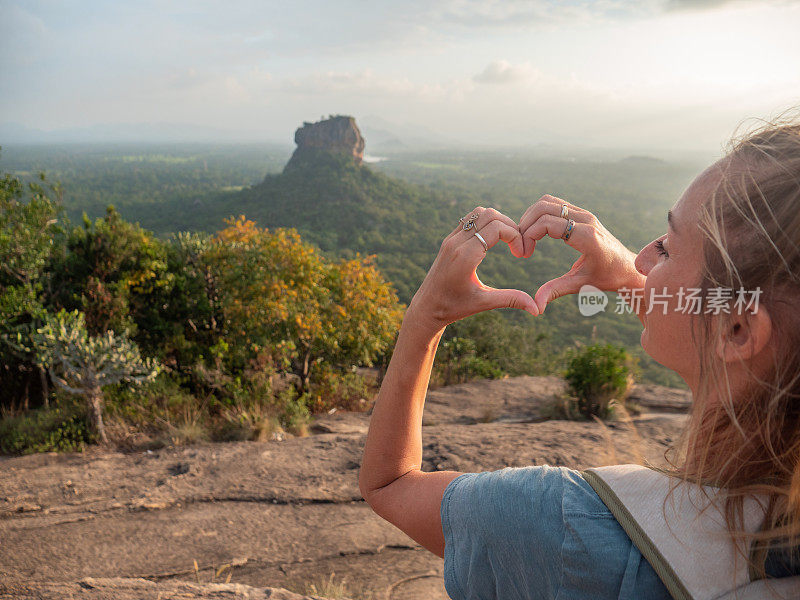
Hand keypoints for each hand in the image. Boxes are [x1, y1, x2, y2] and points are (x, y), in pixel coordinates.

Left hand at [407, 207, 538, 331]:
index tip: (521, 255)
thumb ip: (511, 300)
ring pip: (479, 212)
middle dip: (510, 227)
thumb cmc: (454, 307)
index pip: (497, 228)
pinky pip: (470, 219)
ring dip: (498, 222)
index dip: (516, 237)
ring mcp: (450, 239)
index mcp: (465, 256)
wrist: (426, 307)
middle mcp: (456, 243)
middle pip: (490, 215)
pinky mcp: (449, 239)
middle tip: (517, 247)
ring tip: (508, 241)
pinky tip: (494, 241)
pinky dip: (486, 223)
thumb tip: (537, 309)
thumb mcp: (483, 303)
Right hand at [518, 195, 644, 312]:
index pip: (548, 223)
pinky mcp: (582, 213)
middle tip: (521, 245)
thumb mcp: (581, 285)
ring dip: (531, 217)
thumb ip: (556, 291)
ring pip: (548, 201)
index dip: (529, 235)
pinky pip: (555, 204)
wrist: (628, 268)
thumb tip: (536, 307)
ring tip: (525, 238)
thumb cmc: (607, 278)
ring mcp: (584, 214)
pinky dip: (540, 214)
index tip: (525, 255)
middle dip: (526, 224)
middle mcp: (585, 219)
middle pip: (544, 207)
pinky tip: (536, 233)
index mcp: (586, 236)